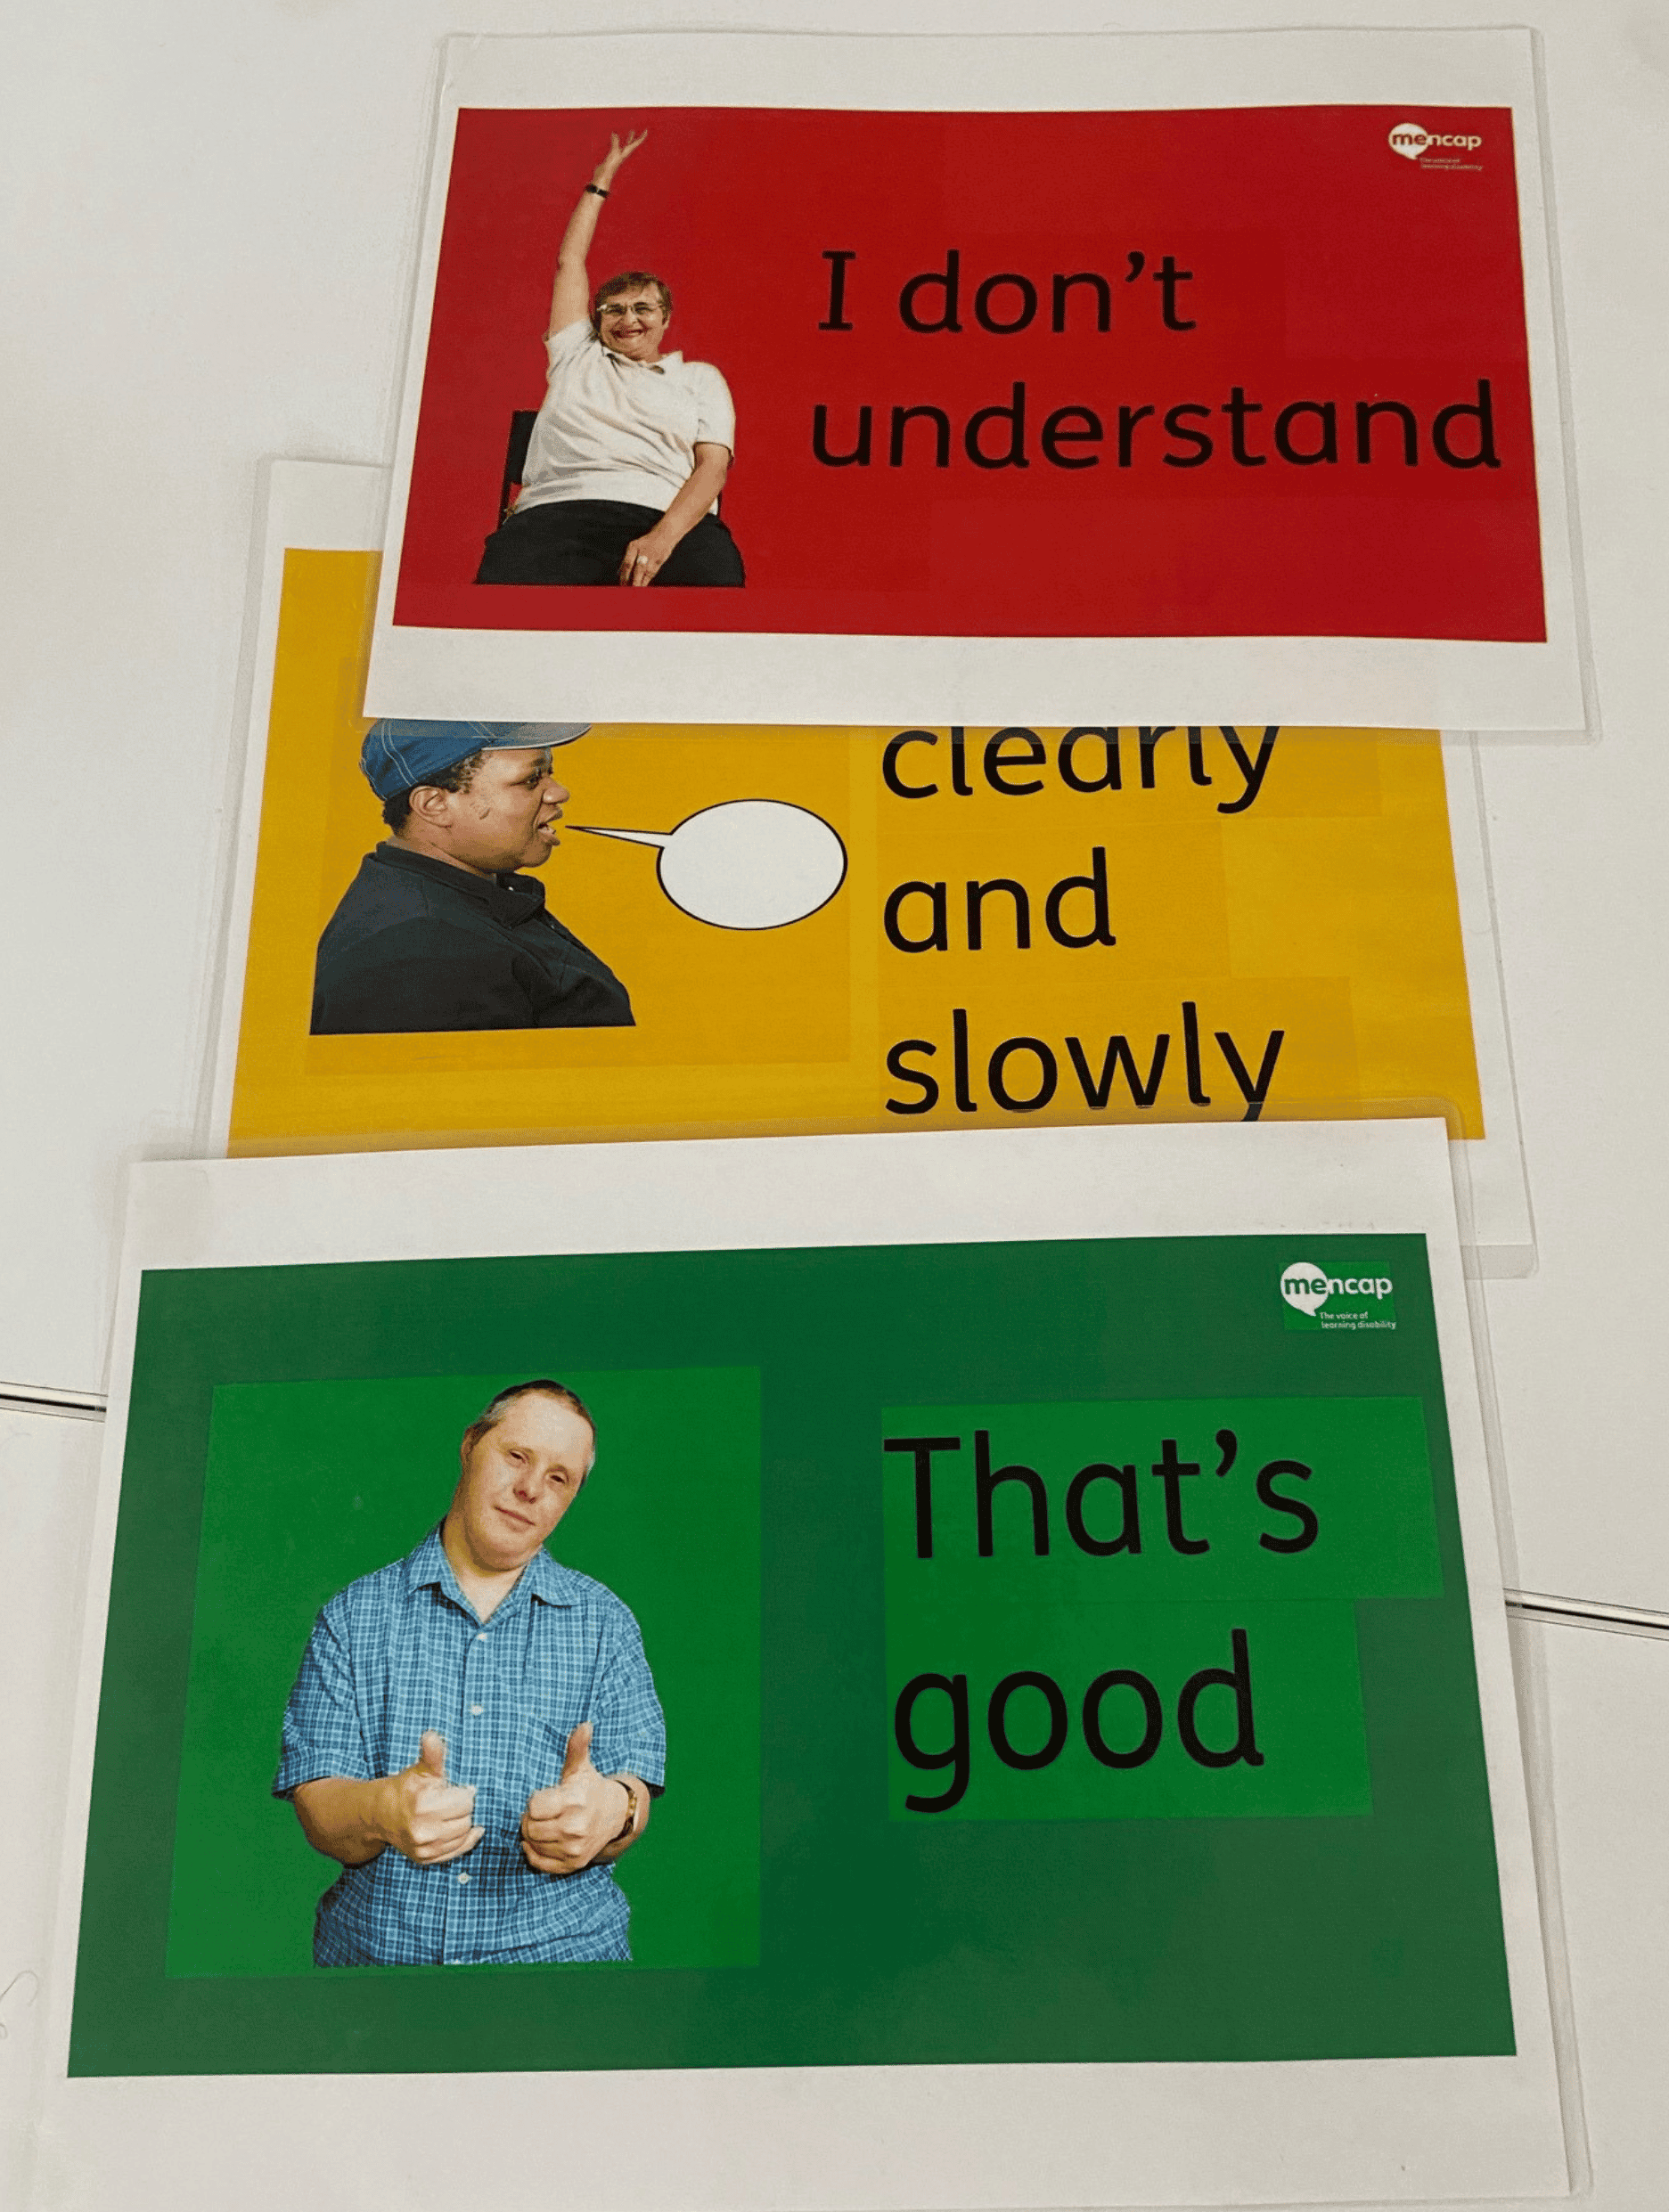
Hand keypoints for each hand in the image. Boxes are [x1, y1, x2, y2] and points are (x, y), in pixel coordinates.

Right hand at [376, 1731, 483, 1865]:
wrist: (379, 1814)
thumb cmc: (404, 1789)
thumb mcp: (420, 1770)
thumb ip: (432, 1754)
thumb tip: (431, 1735)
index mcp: (423, 1804)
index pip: (465, 1801)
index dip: (464, 1792)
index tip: (458, 1789)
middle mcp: (423, 1829)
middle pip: (466, 1819)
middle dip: (463, 1808)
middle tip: (454, 1801)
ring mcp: (424, 1847)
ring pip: (463, 1836)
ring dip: (464, 1823)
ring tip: (454, 1813)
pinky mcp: (425, 1859)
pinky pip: (456, 1852)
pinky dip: (466, 1840)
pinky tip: (470, 1830)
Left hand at [520, 1722, 629, 1875]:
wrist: (614, 1815)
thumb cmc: (590, 1789)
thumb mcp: (582, 1768)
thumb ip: (577, 1746)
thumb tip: (584, 1725)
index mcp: (575, 1802)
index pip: (533, 1807)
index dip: (534, 1801)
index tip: (543, 1798)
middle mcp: (575, 1828)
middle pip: (530, 1828)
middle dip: (529, 1819)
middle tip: (540, 1813)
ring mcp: (574, 1849)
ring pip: (533, 1845)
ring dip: (532, 1836)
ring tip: (544, 1825)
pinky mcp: (573, 1865)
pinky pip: (540, 1864)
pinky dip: (534, 1853)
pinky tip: (541, 1841)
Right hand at [592, 129, 646, 189]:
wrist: (604, 174)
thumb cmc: (611, 165)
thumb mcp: (615, 152)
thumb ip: (615, 142)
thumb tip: (614, 134)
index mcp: (627, 151)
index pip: (637, 143)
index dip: (642, 136)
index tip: (646, 130)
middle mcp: (624, 152)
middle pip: (631, 143)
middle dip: (634, 136)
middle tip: (635, 130)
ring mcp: (618, 154)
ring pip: (624, 143)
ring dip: (626, 137)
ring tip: (627, 131)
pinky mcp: (613, 155)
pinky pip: (616, 145)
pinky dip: (616, 140)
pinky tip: (613, 137)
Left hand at [619, 528, 676, 585]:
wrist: (664, 534)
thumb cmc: (647, 543)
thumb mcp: (635, 546)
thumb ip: (627, 559)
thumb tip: (619, 573)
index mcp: (634, 546)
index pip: (627, 563)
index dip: (624, 575)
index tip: (621, 584)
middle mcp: (643, 550)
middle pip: (637, 569)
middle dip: (632, 581)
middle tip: (627, 590)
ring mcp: (652, 555)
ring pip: (645, 573)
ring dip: (640, 583)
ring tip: (635, 591)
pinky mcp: (660, 560)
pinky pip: (652, 573)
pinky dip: (647, 580)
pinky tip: (643, 586)